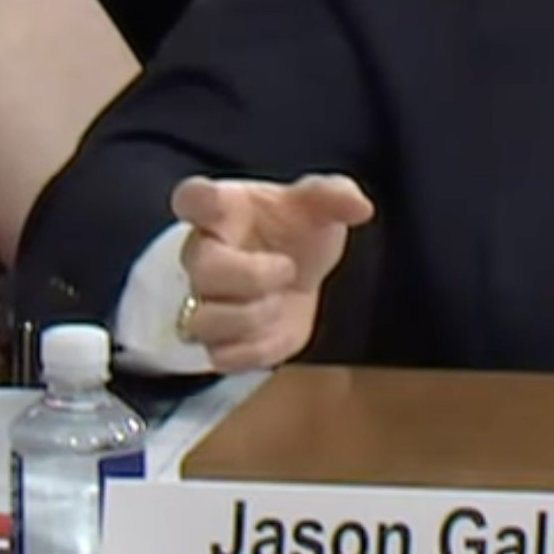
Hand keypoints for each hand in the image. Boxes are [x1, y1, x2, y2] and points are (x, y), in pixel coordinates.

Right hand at [170, 173, 375, 371]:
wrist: (300, 272)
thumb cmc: (296, 228)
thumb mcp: (319, 203)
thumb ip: (336, 195)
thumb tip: (360, 206)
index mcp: (224, 212)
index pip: (194, 198)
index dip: (198, 200)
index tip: (217, 204)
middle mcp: (203, 255)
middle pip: (202, 269)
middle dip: (251, 275)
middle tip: (288, 269)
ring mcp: (205, 302)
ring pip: (204, 321)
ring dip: (252, 316)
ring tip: (280, 302)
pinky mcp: (221, 342)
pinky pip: (223, 357)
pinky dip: (257, 349)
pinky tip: (277, 328)